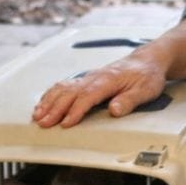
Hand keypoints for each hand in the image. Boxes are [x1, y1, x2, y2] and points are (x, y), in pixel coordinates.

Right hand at [32, 51, 167, 128]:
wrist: (147, 61)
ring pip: (63, 88)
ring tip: (38, 115)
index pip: (87, 96)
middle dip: (55, 109)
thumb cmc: (147, 75)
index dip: (75, 111)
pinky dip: (52, 95)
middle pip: (70, 93)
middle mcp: (95, 77)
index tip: (66, 123)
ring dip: (49, 102)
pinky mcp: (86, 80)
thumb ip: (129, 101)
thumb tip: (114, 110)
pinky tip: (44, 103)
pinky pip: (65, 86)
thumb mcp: (145, 90)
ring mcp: (89, 78)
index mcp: (108, 80)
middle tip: (44, 123)